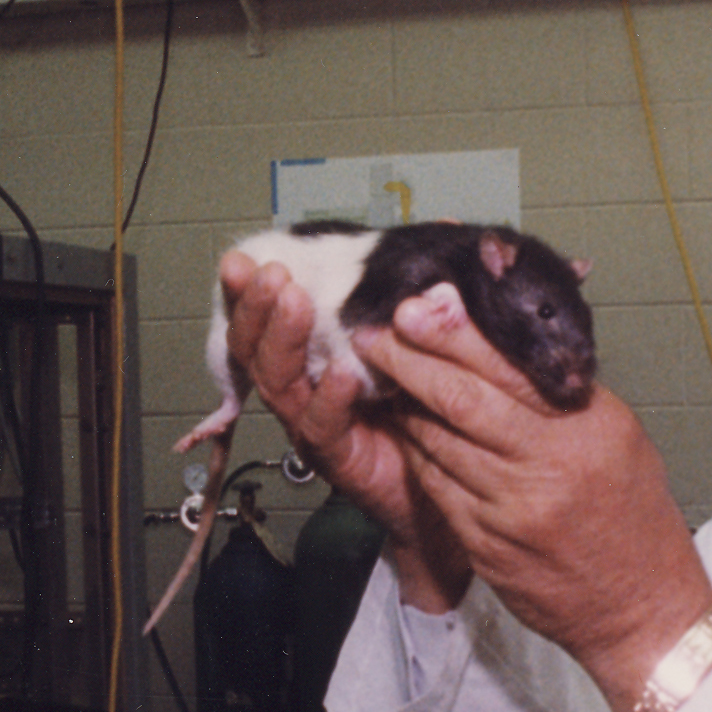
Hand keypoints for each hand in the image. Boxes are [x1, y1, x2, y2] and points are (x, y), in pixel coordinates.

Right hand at [220, 252, 468, 609]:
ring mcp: (317, 423)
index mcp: (317, 352)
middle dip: (256, 306)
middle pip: (258, 347)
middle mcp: (306, 387)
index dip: (253, 288)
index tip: (247, 255)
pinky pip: (322, 427)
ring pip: (279, 382)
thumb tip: (446, 225)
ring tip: (292, 301)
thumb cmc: (441, 406)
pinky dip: (329, 397)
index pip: (270, 316)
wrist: (464, 486)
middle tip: (267, 273)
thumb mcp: (434, 334)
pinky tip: (340, 373)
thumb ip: (427, 285)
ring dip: (283, 339)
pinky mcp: (341, 457)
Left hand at [355, 284, 711, 711]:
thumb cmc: (635, 517)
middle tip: (374, 333)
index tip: (416, 305)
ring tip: (382, 377)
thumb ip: (563, 395)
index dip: (453, 335)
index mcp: (586, 428)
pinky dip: (418, 454)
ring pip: (437, 442)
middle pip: (460, 400)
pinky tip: (407, 433)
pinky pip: (437, 487)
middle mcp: (548, 465)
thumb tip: (505, 344)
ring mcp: (511, 509)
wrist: (642, 609)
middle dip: (408, 361)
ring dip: (405, 406)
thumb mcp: (619, 439)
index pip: (508, 368)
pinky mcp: (486, 545)